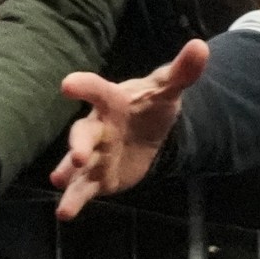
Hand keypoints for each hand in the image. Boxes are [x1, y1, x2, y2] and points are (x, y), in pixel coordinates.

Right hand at [50, 39, 211, 220]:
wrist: (147, 130)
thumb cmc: (150, 105)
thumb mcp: (168, 89)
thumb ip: (183, 71)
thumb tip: (200, 46)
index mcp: (111, 101)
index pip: (96, 91)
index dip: (83, 86)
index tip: (68, 85)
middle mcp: (96, 126)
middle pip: (83, 133)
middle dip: (78, 142)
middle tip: (77, 154)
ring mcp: (93, 153)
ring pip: (76, 164)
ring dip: (68, 173)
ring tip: (59, 184)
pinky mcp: (96, 176)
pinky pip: (82, 188)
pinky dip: (74, 199)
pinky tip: (65, 211)